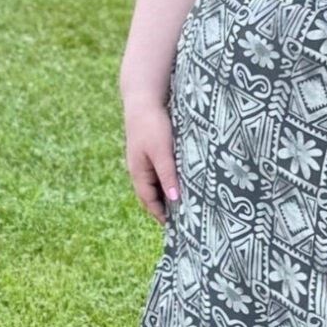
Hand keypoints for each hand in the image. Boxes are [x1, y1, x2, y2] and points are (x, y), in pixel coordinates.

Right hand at [124, 100, 180, 223]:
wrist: (144, 98)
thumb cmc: (152, 124)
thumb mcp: (162, 152)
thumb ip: (168, 175)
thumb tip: (174, 201)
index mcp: (138, 173)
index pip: (150, 202)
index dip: (162, 215)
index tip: (178, 228)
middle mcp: (141, 169)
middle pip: (154, 195)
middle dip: (167, 208)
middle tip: (185, 221)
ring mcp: (146, 160)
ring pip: (159, 183)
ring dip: (170, 193)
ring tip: (189, 204)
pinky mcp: (155, 150)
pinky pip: (163, 171)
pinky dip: (172, 179)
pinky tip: (186, 180)